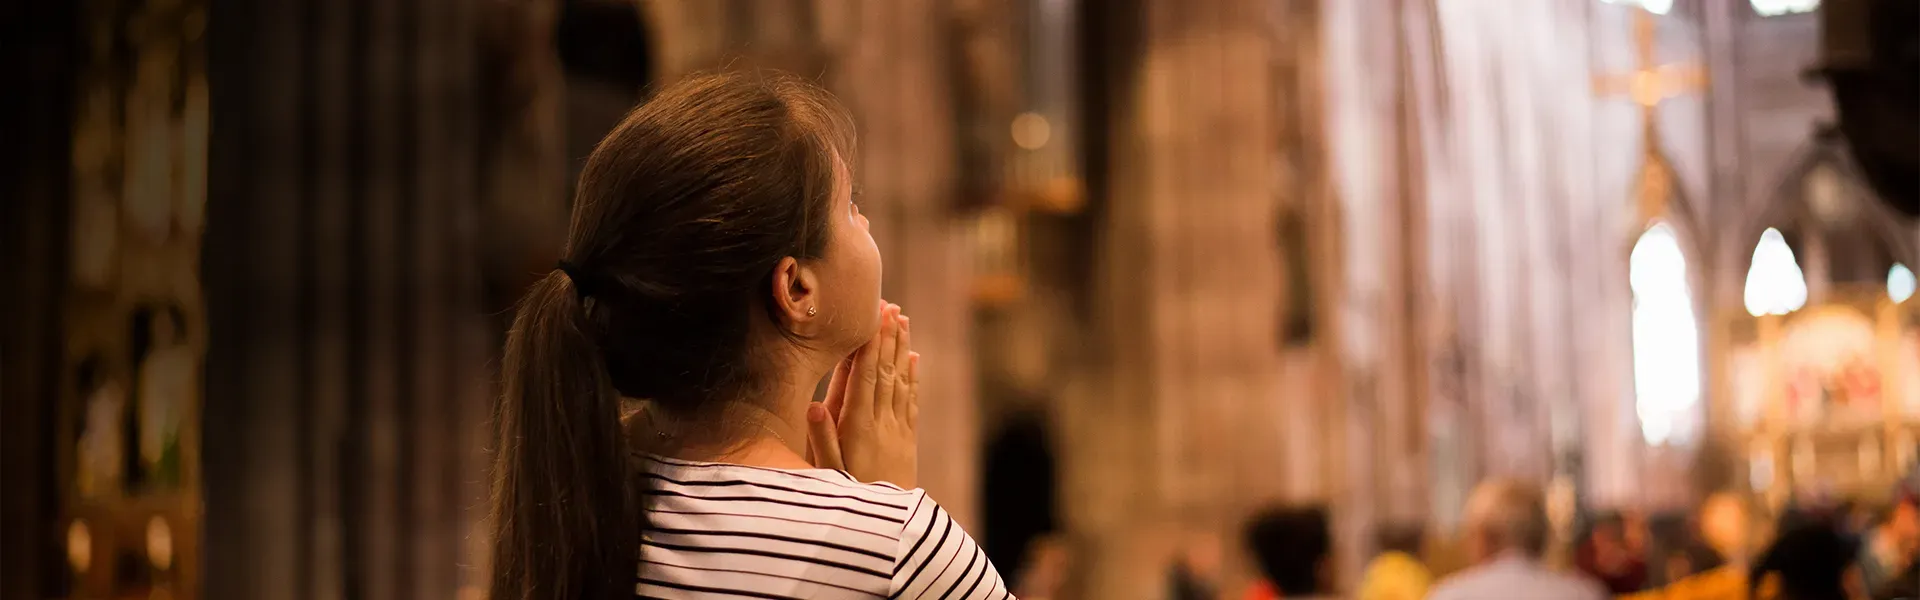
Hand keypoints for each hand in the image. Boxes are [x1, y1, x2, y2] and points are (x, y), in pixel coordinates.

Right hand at [807, 303, 917, 488]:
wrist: (888, 528)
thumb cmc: (849, 499)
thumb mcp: (828, 475)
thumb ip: (821, 440)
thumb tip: (812, 404)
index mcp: (859, 427)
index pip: (867, 377)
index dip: (871, 346)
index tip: (875, 318)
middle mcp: (882, 424)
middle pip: (887, 372)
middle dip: (888, 338)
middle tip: (891, 307)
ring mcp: (898, 431)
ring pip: (901, 382)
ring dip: (902, 350)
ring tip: (903, 321)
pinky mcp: (907, 441)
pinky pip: (910, 401)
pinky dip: (912, 377)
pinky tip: (914, 359)